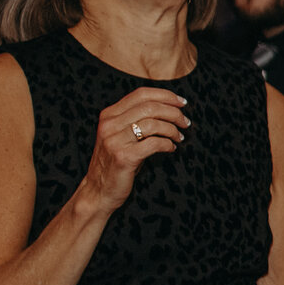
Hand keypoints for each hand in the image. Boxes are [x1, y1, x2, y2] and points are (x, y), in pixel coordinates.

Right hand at [81, 86, 188, 208]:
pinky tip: (171, 148)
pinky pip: (154, 144)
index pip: (141, 94)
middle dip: (174, 113)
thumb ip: (135, 120)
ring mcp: (115, 140)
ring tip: (179, 137)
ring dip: (172, 130)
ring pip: (153, 124)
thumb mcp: (121, 135)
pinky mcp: (123, 157)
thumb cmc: (116, 162)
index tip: (182, 103)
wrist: (98, 190)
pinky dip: (167, 144)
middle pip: (150, 107)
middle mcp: (109, 125)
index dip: (165, 96)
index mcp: (109, 115)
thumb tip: (169, 108)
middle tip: (185, 123)